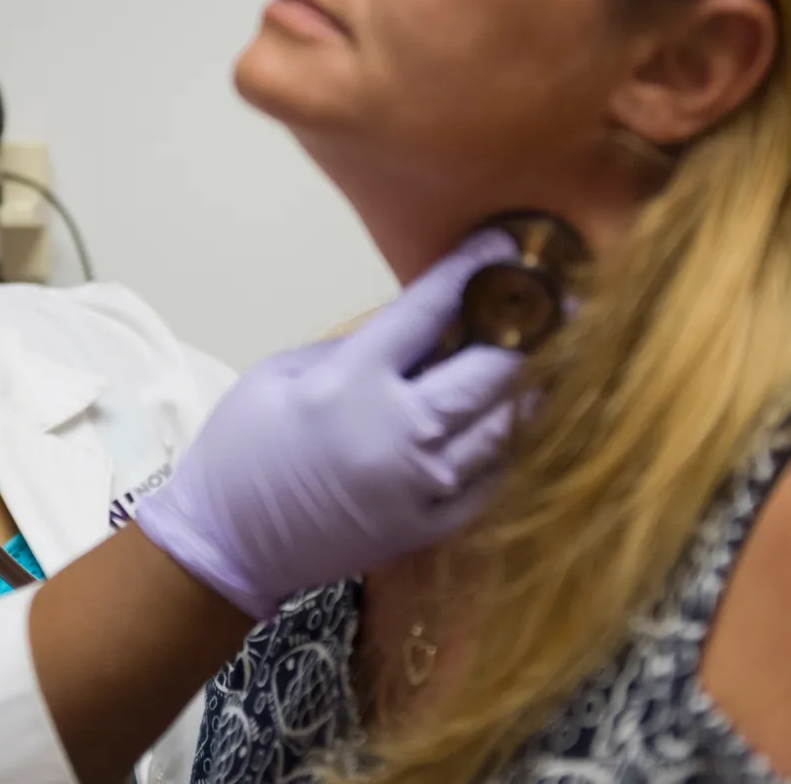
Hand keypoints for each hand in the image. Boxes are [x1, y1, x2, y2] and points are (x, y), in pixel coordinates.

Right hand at [135, 231, 524, 618]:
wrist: (228, 545)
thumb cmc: (242, 449)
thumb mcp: (282, 373)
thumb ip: (355, 342)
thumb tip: (418, 321)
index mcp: (352, 381)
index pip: (429, 309)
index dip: (471, 270)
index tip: (504, 245)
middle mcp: (399, 431)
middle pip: (490, 368)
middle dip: (532, 329)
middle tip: (560, 301)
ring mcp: (421, 485)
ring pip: (507, 426)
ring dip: (537, 387)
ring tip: (561, 358)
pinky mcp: (430, 527)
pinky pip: (495, 481)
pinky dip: (516, 446)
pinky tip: (527, 421)